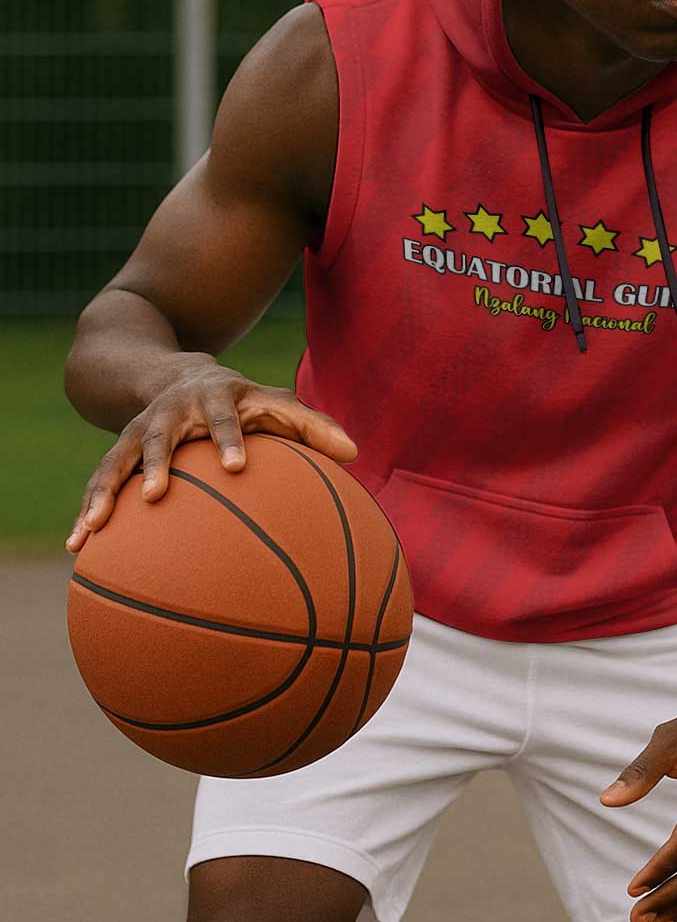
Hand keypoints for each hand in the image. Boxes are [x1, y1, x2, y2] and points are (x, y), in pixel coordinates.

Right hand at [65, 355, 357, 552]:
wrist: (174, 374)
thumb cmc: (240, 400)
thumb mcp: (274, 403)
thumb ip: (312, 425)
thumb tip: (355, 454)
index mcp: (214, 400)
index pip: (224, 418)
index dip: (228, 438)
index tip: (235, 467)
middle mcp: (171, 413)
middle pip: (158, 436)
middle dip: (155, 463)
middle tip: (155, 495)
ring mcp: (139, 431)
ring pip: (116, 460)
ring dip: (103, 492)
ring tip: (91, 529)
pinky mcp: (118, 451)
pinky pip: (100, 482)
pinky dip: (87, 510)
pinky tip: (76, 547)